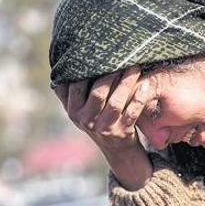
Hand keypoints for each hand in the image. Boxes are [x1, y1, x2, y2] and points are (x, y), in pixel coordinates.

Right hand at [53, 66, 152, 190]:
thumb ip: (68, 92)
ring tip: (134, 67)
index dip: (86, 69)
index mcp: (73, 112)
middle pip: (97, 93)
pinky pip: (132, 113)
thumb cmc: (98, 121)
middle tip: (121, 58)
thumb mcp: (79, 111)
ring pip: (116, 102)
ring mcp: (105, 128)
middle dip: (110, 74)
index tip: (97, 54)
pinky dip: (139, 99)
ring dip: (126, 83)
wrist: (118, 150)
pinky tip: (145, 86)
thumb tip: (59, 66)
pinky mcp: (122, 132)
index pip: (75, 86)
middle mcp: (86, 121)